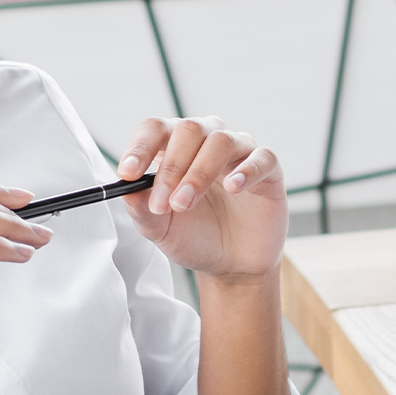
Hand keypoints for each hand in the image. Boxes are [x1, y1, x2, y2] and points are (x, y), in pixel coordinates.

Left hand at [116, 117, 286, 279]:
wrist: (230, 266)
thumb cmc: (193, 237)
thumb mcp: (159, 228)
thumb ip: (141, 208)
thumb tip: (126, 189)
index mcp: (175, 147)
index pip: (156, 129)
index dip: (140, 146)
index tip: (128, 173)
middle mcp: (206, 142)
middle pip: (188, 129)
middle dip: (172, 167)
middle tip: (164, 203)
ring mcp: (239, 153)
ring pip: (221, 140)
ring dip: (199, 173)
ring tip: (185, 204)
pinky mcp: (269, 171)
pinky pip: (262, 157)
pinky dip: (246, 170)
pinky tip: (233, 188)